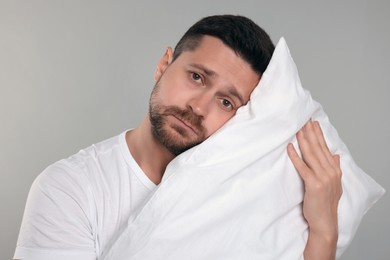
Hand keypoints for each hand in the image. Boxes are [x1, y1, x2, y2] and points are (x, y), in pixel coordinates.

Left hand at [287, 120, 341, 259]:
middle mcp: (330, 172)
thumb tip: (336, 155)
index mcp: (334, 170)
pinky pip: (303, 167)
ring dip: (303, 141)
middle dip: (310, 133)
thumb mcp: (334, 185)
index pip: (325, 148)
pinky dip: (295, 156)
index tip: (313, 123)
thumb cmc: (325, 204)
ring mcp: (323, 178)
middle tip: (303, 119)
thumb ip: (335, 168)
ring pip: (311, 155)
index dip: (318, 135)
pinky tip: (289, 148)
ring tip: (297, 129)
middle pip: (318, 148)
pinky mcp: (314, 185)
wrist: (325, 222)